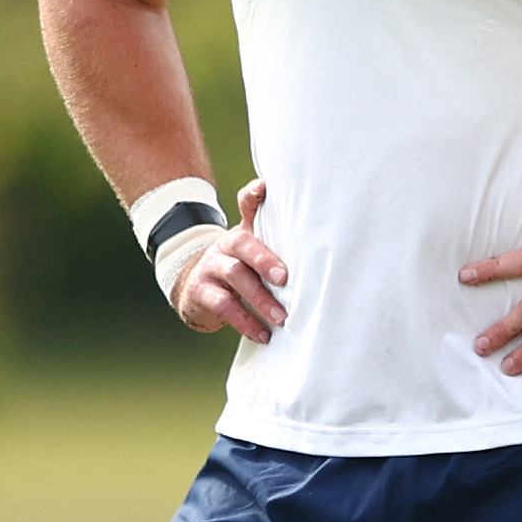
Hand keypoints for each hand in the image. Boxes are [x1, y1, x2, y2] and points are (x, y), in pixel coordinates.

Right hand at [165, 177, 291, 342]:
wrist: (197, 289)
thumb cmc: (242, 271)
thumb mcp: (257, 257)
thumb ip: (281, 251)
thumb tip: (324, 255)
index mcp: (244, 232)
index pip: (247, 206)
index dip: (253, 196)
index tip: (263, 188)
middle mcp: (227, 244)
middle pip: (243, 243)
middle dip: (264, 260)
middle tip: (284, 278)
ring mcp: (211, 266)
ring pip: (235, 276)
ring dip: (260, 298)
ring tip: (280, 317)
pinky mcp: (201, 290)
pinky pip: (224, 305)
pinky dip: (245, 321)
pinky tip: (262, 333)